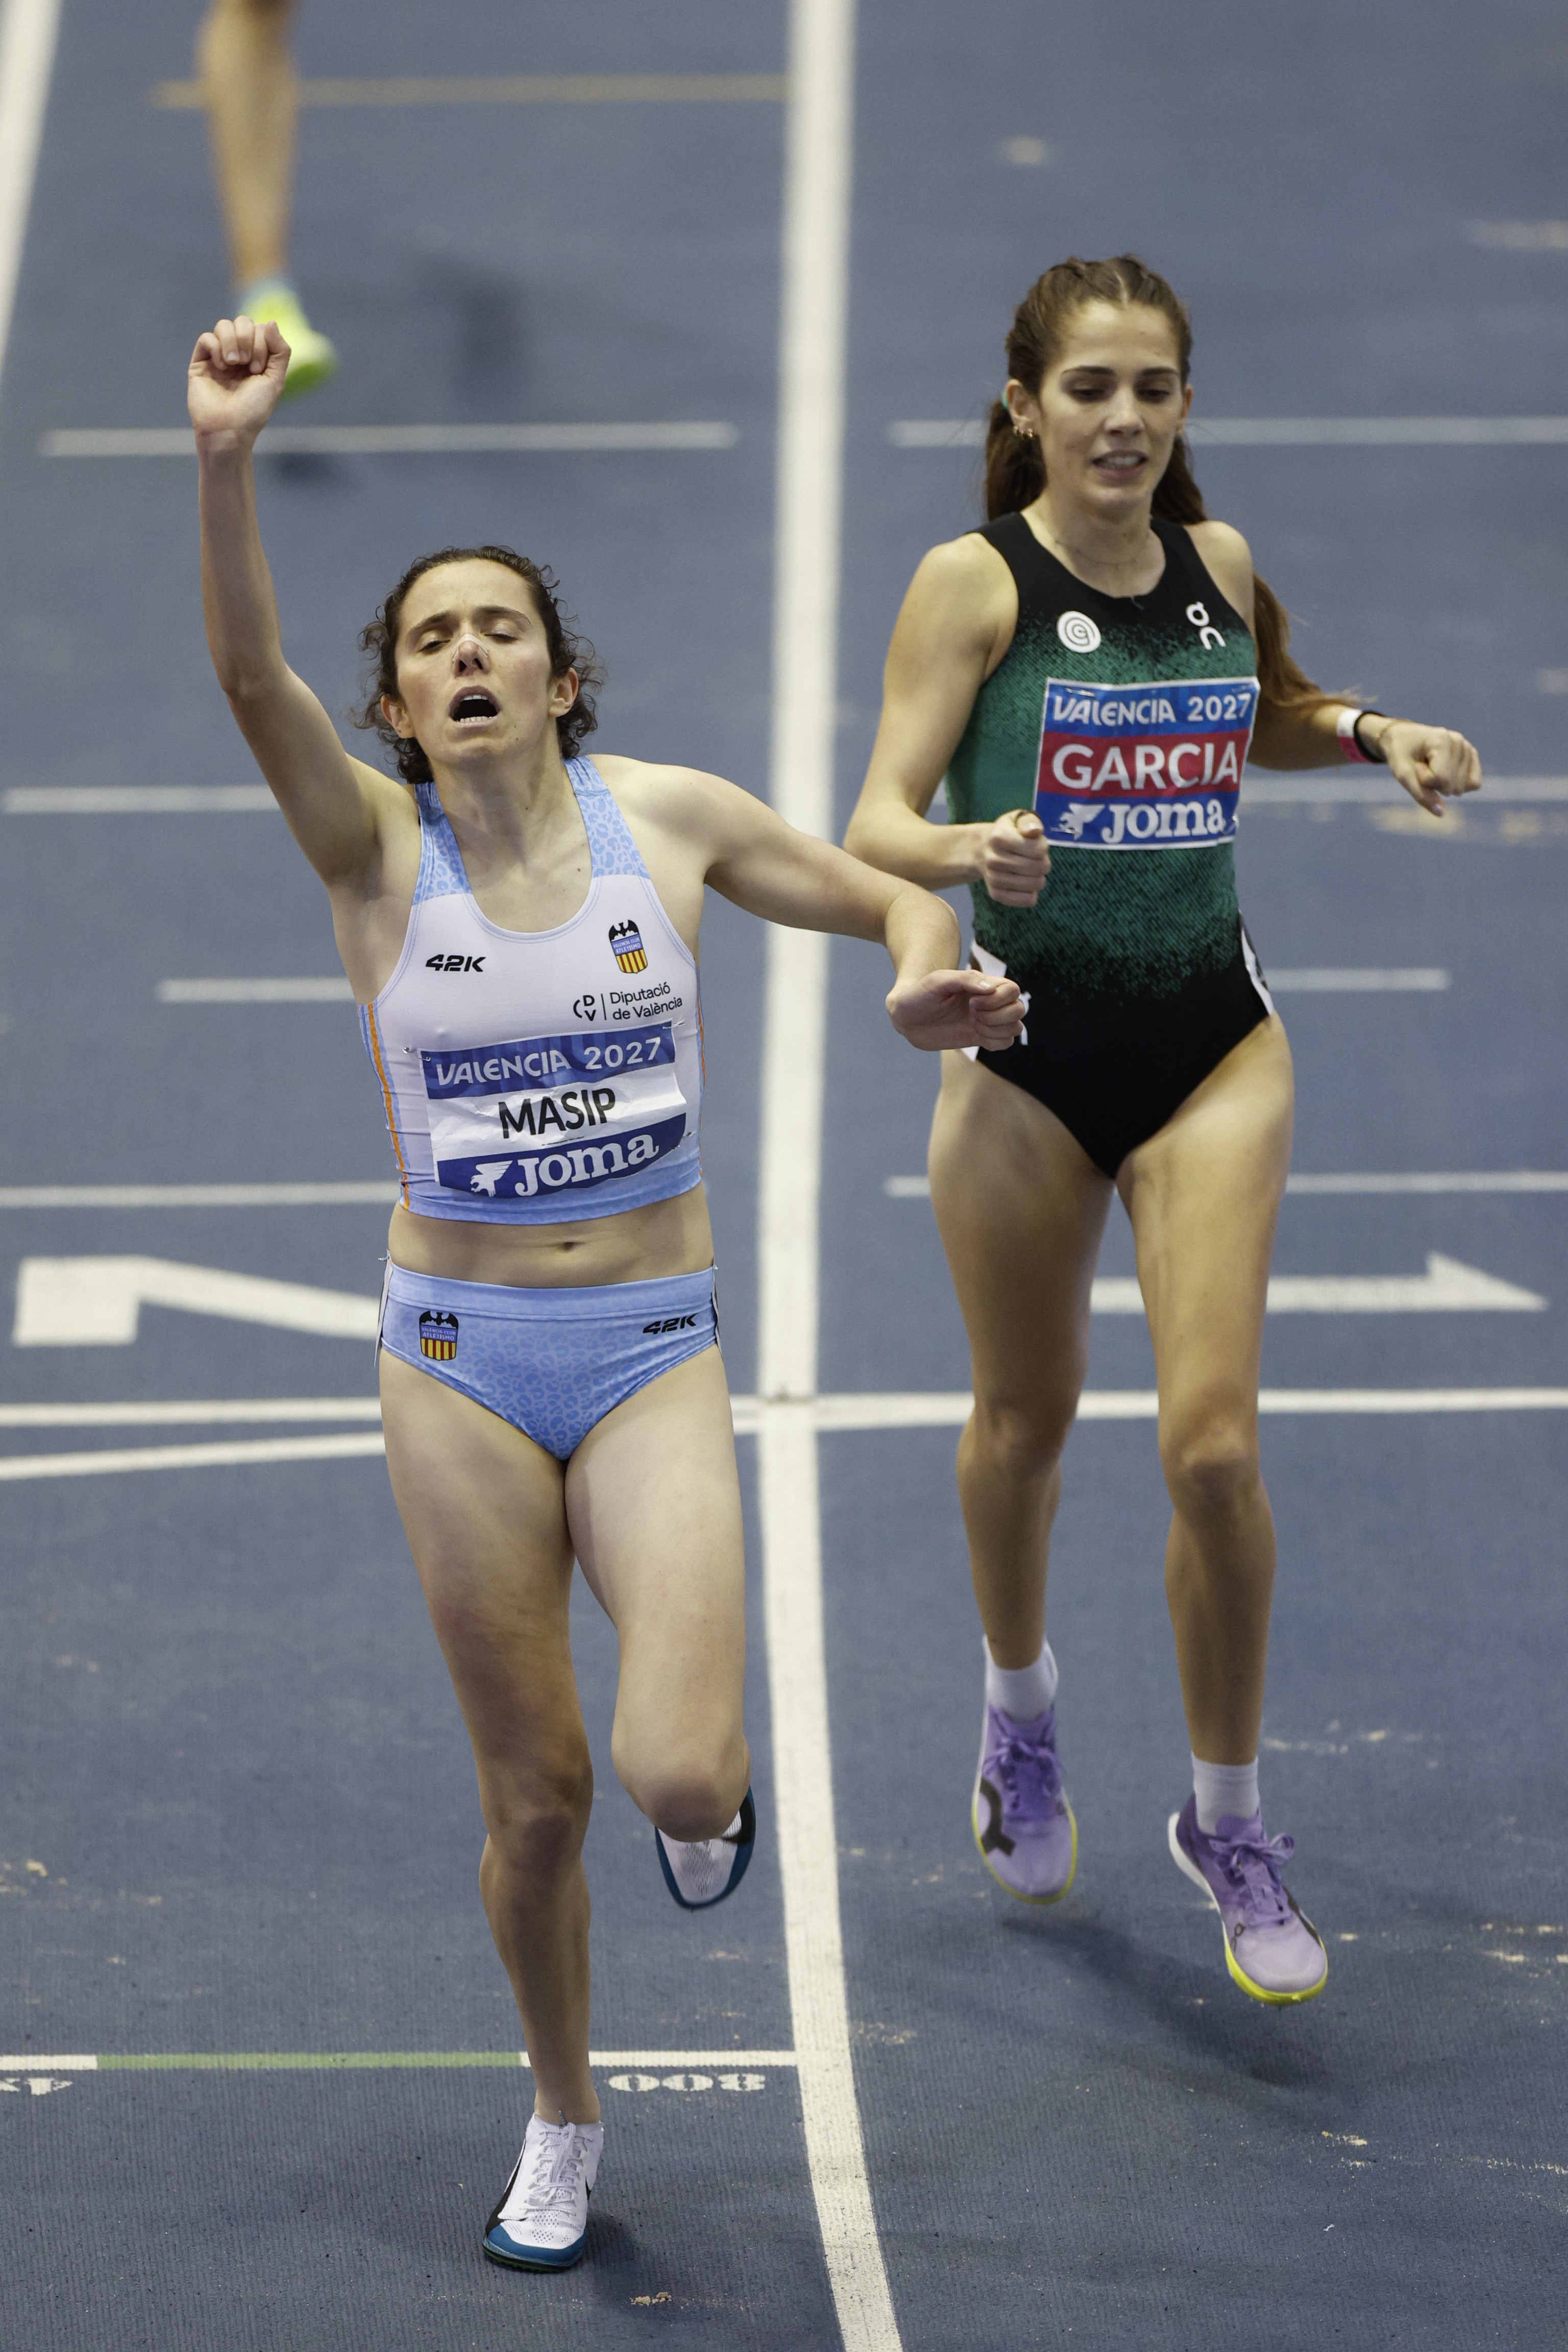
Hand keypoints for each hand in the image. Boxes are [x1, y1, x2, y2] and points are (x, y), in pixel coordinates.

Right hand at [188, 315, 290, 444]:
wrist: (229, 429)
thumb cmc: (253, 410)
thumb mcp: (275, 380)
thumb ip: (279, 351)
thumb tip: (271, 322)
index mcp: (257, 357)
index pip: (259, 329)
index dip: (262, 342)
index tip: (258, 370)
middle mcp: (238, 354)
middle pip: (242, 322)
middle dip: (247, 338)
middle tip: (247, 365)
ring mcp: (218, 356)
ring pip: (223, 325)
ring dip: (232, 341)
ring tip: (234, 363)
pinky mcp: (200, 362)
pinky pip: (206, 338)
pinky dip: (216, 348)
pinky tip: (221, 367)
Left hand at [886, 968, 1024, 1052]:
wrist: (906, 1017)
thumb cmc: (920, 993)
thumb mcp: (938, 981)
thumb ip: (965, 979)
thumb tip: (990, 989)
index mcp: (982, 985)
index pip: (1012, 989)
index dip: (998, 999)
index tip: (972, 1002)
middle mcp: (988, 1002)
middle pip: (1019, 1008)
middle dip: (999, 1015)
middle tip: (973, 1015)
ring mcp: (986, 1021)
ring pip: (1015, 1027)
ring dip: (997, 1029)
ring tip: (974, 1025)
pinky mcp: (980, 1038)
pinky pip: (1005, 1042)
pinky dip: (996, 1043)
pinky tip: (976, 1036)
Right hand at [975, 808, 1049, 904]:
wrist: (981, 850)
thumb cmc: (1007, 833)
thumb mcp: (1017, 819)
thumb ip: (1030, 821)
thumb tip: (1035, 831)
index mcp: (999, 837)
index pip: (1039, 849)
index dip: (1043, 847)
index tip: (1035, 844)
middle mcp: (993, 859)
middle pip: (1039, 868)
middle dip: (1044, 863)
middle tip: (1036, 859)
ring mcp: (993, 878)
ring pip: (1035, 885)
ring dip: (1039, 877)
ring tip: (1030, 870)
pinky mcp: (996, 894)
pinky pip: (1027, 900)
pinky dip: (1032, 893)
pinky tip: (1026, 883)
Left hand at [1372, 718, 1482, 817]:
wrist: (1404, 738)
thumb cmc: (1401, 755)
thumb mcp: (1403, 775)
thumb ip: (1421, 794)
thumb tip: (1441, 813)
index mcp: (1441, 740)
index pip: (1440, 779)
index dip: (1424, 780)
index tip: (1416, 766)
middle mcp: (1458, 741)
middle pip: (1451, 786)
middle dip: (1433, 784)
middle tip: (1423, 766)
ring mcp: (1467, 748)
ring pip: (1462, 788)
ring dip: (1443, 784)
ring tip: (1432, 766)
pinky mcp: (1472, 756)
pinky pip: (1473, 784)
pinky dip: (1458, 785)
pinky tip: (1447, 772)